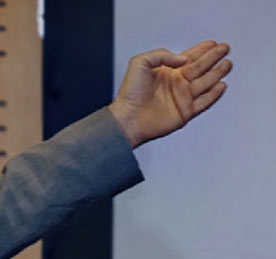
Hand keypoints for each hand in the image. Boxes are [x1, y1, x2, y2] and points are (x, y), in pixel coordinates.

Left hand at [108, 40, 230, 147]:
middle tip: (224, 48)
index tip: (212, 43)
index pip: (189, 58)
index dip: (201, 50)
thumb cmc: (129, 93)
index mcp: (166, 72)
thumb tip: (183, 59)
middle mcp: (176, 84)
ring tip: (227, 63)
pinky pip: (204, 102)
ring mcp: (182, 98)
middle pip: (200, 67)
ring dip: (217, 72)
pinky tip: (221, 85)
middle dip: (213, 57)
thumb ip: (161, 55)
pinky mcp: (185, 112)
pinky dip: (214, 94)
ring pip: (205, 82)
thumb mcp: (140, 63)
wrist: (128, 118)